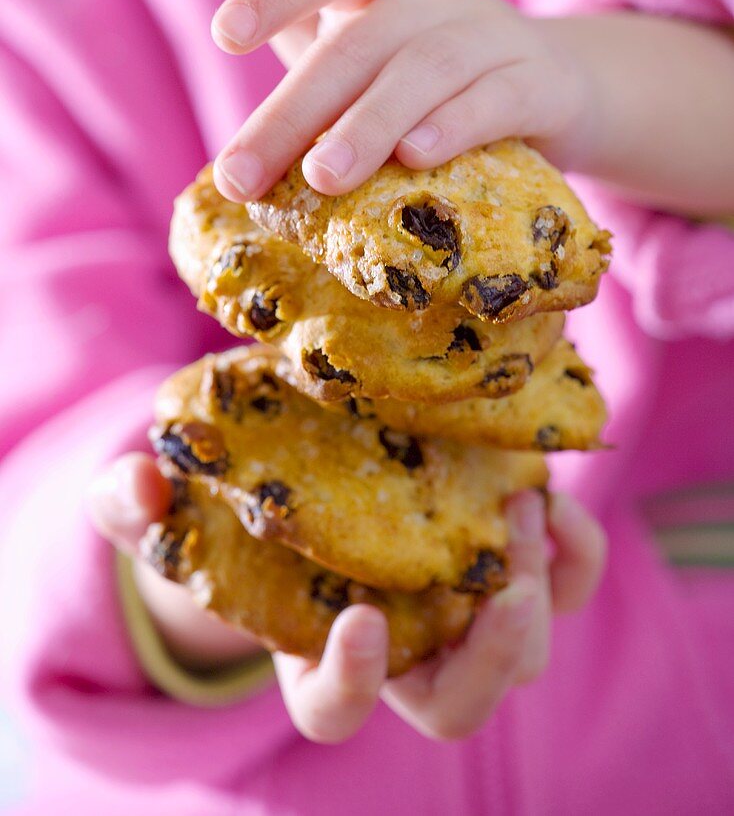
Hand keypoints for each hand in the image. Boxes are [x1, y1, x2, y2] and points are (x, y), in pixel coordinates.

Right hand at [88, 456, 605, 740]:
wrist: (308, 469)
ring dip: (534, 589)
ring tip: (519, 506)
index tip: (361, 622)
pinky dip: (575, 557)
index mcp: (315, 650)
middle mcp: (400, 648)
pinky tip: (549, 498)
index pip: (335, 710)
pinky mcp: (506, 559)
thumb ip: (137, 507)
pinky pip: (566, 585)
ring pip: (521, 649)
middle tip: (497, 581)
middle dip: (485, 657)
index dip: (350, 684)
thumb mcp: (176, 503)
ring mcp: (458, 609)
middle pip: (456, 704)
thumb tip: (131, 487)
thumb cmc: (236, 505)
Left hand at [178, 0, 589, 200]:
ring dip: (372, 122)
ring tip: (323, 178)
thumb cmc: (413, 65)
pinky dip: (459, 124)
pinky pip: (501, 99)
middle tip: (241, 175)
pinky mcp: (539, 87)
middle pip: (361, 42)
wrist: (544, 88)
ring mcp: (492, 39)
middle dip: (296, 111)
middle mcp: (433, 0)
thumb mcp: (340, 25)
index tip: (224, 36)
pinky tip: (417, 158)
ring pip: (429, 69)